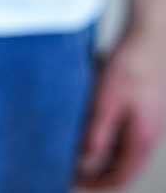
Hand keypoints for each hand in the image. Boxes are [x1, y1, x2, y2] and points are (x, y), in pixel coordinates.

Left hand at [77, 35, 165, 187]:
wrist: (150, 37)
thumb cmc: (129, 67)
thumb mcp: (105, 103)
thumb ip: (96, 135)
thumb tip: (84, 162)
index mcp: (141, 139)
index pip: (119, 177)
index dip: (94, 185)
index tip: (70, 184)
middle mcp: (148, 134)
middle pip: (121, 166)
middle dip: (95, 173)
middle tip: (67, 170)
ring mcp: (147, 121)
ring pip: (121, 150)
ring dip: (98, 155)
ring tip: (71, 152)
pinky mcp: (142, 108)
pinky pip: (122, 133)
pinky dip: (104, 137)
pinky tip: (84, 127)